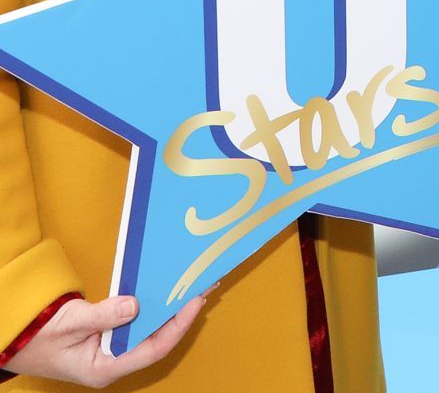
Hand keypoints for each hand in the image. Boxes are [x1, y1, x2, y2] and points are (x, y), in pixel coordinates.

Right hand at [3, 293, 206, 384]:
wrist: (16, 338)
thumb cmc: (38, 337)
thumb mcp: (70, 324)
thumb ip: (103, 316)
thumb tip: (134, 306)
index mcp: (105, 368)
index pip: (153, 349)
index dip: (178, 325)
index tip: (195, 302)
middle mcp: (114, 362)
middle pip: (158, 338)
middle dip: (182, 314)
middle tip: (205, 287)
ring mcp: (113, 350)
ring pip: (150, 330)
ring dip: (170, 309)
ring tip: (194, 286)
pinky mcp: (110, 337)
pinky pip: (138, 322)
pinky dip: (153, 306)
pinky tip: (167, 291)